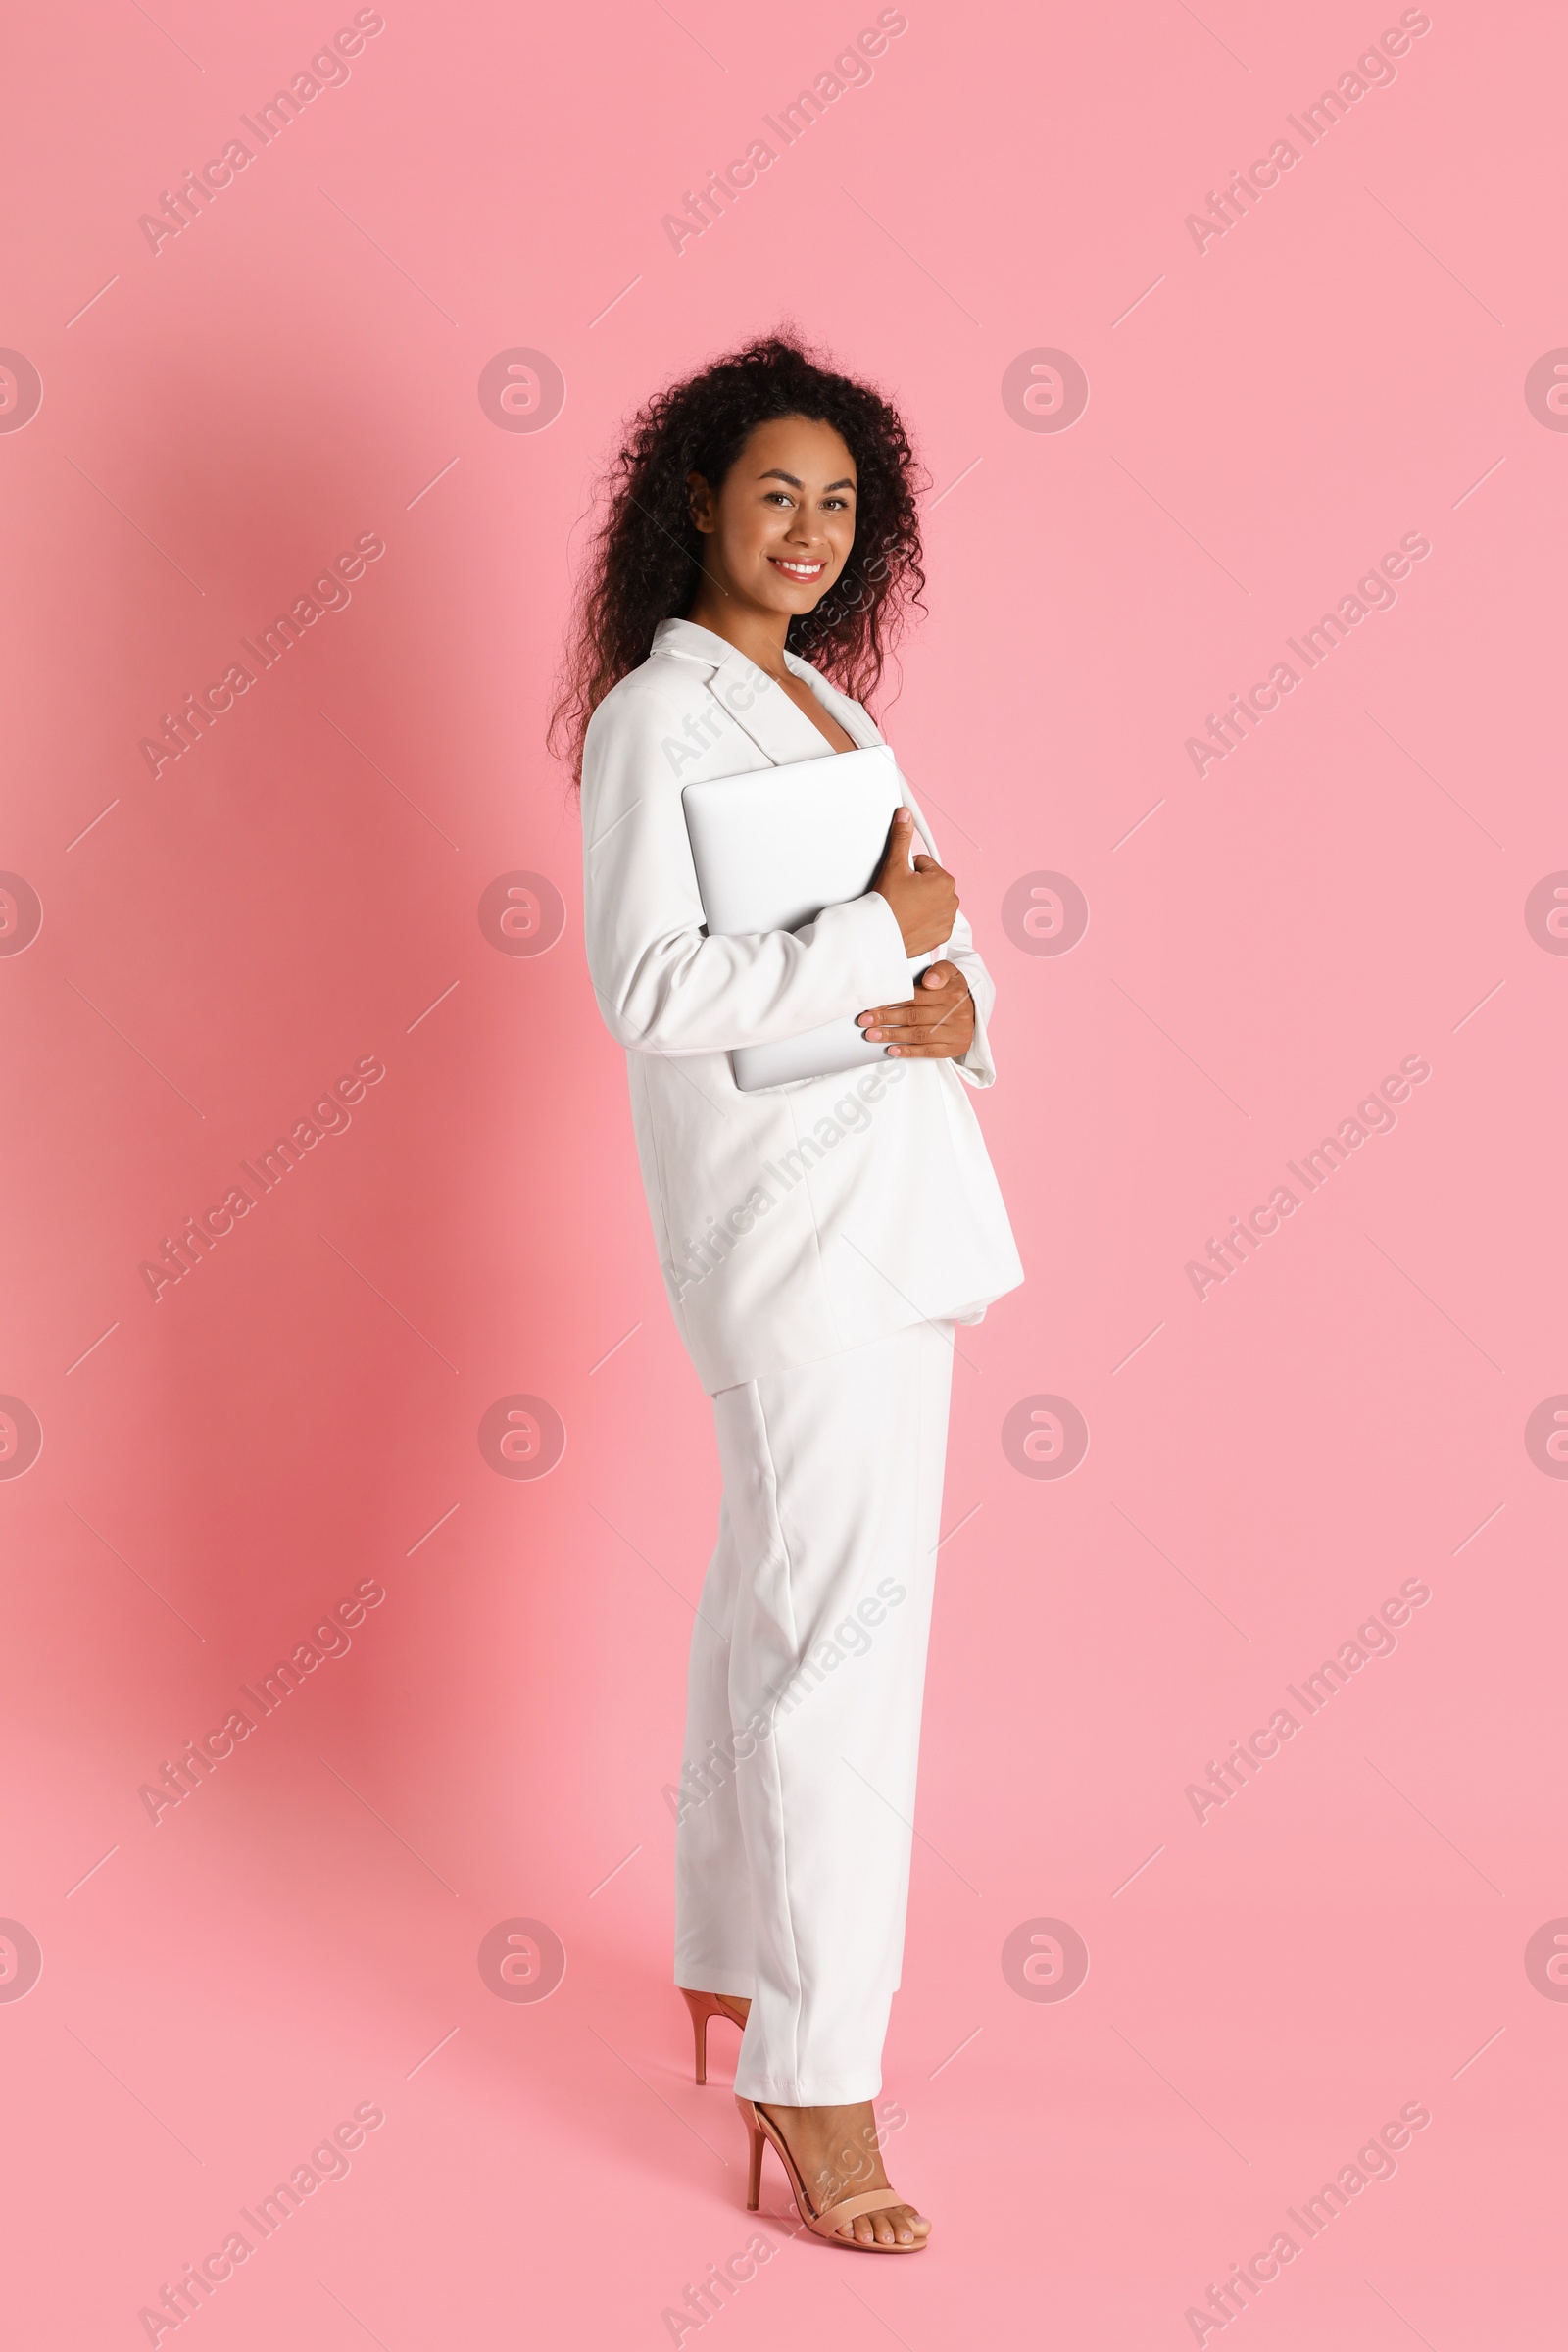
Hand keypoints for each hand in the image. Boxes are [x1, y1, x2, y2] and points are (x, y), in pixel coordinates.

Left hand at [856, 962, 974, 1059]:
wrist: (974, 1012)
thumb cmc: (953, 991)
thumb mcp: (951, 973)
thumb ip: (939, 971)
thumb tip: (929, 981)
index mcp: (953, 992)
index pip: (916, 997)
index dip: (893, 1001)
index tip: (873, 1004)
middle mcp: (956, 1012)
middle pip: (914, 1016)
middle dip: (886, 1019)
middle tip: (865, 1021)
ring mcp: (956, 1032)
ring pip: (919, 1034)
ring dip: (893, 1036)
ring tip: (872, 1035)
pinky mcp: (955, 1047)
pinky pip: (929, 1051)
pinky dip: (909, 1052)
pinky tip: (892, 1050)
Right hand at [870, 807, 958, 956]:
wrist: (879, 936)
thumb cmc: (887, 904)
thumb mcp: (894, 865)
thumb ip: (902, 837)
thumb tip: (905, 815)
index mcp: (945, 880)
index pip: (924, 865)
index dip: (908, 871)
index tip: (900, 883)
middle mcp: (952, 900)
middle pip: (930, 884)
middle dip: (916, 887)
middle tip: (900, 897)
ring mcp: (948, 920)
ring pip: (931, 902)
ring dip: (920, 903)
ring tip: (904, 909)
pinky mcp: (941, 936)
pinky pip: (933, 921)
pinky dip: (923, 921)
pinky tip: (909, 921)